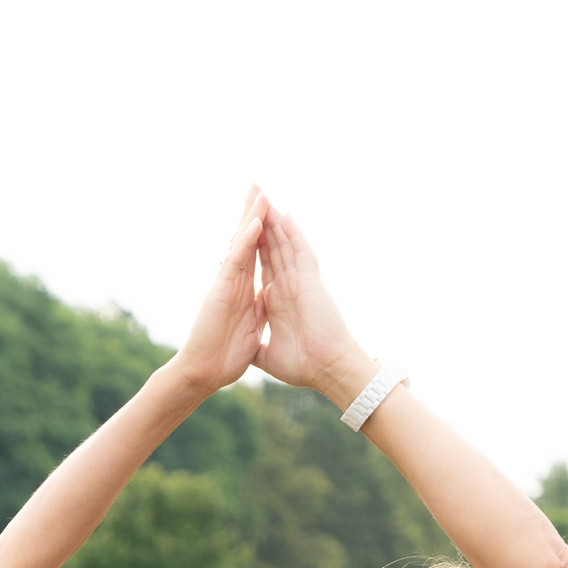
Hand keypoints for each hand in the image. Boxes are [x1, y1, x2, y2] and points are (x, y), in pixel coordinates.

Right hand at [165, 188, 270, 397]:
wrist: (204, 374)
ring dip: (251, 216)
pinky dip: (247, 240)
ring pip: (241, 242)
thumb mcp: (251, 327)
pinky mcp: (220, 290)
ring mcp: (225, 283)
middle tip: (259, 185)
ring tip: (261, 192)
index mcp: (242, 289)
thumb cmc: (223, 356)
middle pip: (245, 239)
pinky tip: (256, 221)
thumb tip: (268, 296)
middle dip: (253, 212)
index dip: (262, 230)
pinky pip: (237, 260)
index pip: (255, 252)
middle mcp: (233, 280)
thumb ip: (258, 309)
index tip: (270, 209)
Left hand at [254, 210, 373, 408]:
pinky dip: (292, 234)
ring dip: (274, 221)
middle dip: (261, 223)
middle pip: (272, 247)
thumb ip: (258, 346)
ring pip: (285, 244)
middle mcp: (289, 285)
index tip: (241, 229)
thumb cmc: (304, 366)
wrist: (326, 371)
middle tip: (252, 199)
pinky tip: (283, 215)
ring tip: (264, 197)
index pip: (263, 265)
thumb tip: (248, 349)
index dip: (252, 246)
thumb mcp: (269, 356)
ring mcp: (301, 282)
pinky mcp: (311, 282)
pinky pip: (300, 252)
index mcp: (278, 300)